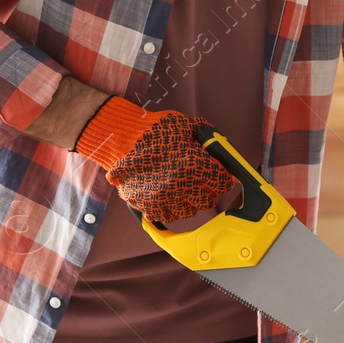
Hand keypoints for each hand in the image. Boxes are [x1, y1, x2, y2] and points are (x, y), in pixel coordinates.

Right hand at [73, 96, 233, 222]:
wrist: (120, 138)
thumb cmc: (155, 130)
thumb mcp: (186, 126)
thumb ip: (207, 138)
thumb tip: (223, 151)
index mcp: (194, 163)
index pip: (223, 183)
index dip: (223, 178)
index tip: (219, 176)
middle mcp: (181, 184)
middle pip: (208, 201)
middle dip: (207, 191)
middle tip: (200, 181)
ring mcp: (164, 198)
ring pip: (189, 212)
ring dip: (189, 201)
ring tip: (181, 187)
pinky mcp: (148, 206)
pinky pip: (168, 216)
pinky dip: (171, 208)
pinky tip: (168, 194)